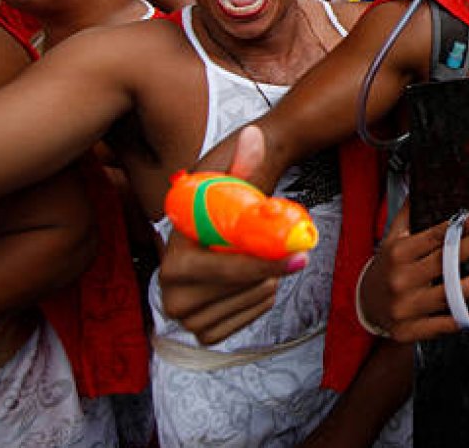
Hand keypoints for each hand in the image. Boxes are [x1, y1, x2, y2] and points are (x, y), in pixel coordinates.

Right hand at [165, 126, 305, 342]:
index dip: (264, 263)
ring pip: (248, 304)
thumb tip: (254, 135)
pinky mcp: (203, 332)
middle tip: (288, 255)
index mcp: (174, 257)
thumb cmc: (220, 211)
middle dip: (270, 270)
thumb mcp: (230, 186)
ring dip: (266, 284)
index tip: (297, 255)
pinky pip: (246, 320)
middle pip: (241, 288)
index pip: (225, 267)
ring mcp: (185, 315)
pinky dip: (259, 302)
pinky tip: (254, 283)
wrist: (210, 242)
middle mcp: (171, 291)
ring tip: (261, 263)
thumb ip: (243, 164)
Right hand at [357, 200, 468, 342]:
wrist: (363, 306)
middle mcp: (401, 278)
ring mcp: (406, 306)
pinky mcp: (410, 329)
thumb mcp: (392, 239)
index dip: (459, 226)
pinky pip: (441, 325)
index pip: (434, 237)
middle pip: (443, 261)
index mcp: (398, 252)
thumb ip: (407, 214)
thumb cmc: (386, 267)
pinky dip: (465, 321)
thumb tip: (416, 182)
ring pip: (447, 294)